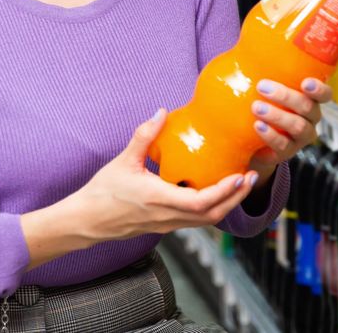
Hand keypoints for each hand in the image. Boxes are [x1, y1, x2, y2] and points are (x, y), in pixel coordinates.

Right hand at [63, 109, 257, 242]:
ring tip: (240, 184)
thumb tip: (161, 112)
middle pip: (212, 216)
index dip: (224, 191)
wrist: (87, 221)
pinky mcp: (165, 226)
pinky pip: (196, 220)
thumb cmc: (103, 192)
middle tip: (250, 177)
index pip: (200, 202)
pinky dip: (212, 207)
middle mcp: (167, 217)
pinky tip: (217, 191)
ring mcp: (167, 224)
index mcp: (158, 200)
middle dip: (235, 198)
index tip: (239, 175)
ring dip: (227, 204)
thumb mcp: (123, 161)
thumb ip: (144, 136)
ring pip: (206, 221)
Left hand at [247, 77, 332, 182]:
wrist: (252, 142)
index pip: (325, 94)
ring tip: (256, 107)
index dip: (319, 89)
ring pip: (298, 126)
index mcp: (309, 100)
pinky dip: (270, 134)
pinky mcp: (288, 152)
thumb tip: (248, 46)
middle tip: (262, 87)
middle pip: (308, 107)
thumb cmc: (262, 105)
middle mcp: (310, 119)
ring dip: (277, 115)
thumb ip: (264, 72)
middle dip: (286, 96)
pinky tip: (257, 125)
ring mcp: (301, 137)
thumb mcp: (266, 90)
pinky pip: (283, 144)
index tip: (305, 83)